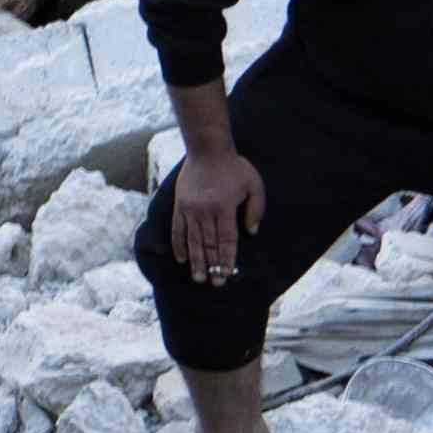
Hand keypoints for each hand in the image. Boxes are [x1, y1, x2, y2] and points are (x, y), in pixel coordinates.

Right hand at [166, 149, 266, 284]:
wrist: (207, 150)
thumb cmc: (234, 168)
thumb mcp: (254, 185)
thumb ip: (255, 209)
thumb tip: (251, 233)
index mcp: (224, 208)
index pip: (226, 240)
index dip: (227, 259)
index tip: (228, 274)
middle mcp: (204, 211)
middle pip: (209, 244)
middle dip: (212, 266)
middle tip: (215, 283)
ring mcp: (189, 209)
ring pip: (193, 240)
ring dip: (196, 261)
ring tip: (198, 278)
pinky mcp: (179, 205)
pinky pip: (177, 229)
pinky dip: (179, 245)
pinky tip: (181, 259)